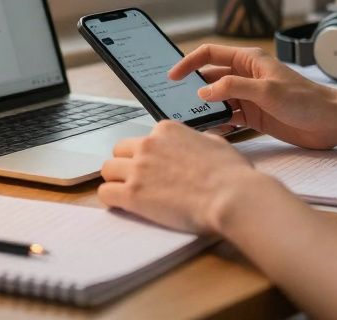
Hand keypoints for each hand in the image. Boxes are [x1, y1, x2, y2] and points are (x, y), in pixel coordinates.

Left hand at [98, 120, 277, 233]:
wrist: (231, 196)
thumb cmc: (231, 174)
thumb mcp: (217, 144)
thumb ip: (200, 140)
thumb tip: (201, 142)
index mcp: (166, 130)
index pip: (143, 139)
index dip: (148, 156)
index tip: (156, 169)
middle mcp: (148, 144)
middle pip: (119, 151)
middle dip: (126, 165)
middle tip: (139, 182)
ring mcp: (138, 168)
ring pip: (107, 170)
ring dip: (116, 181)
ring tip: (129, 195)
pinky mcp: (133, 194)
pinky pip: (105, 193)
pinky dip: (111, 200)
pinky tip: (123, 206)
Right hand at [170, 44, 336, 149]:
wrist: (331, 122)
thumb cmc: (307, 100)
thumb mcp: (267, 90)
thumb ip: (233, 88)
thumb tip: (204, 91)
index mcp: (249, 61)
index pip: (210, 54)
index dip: (189, 63)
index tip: (172, 77)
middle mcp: (246, 77)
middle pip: (211, 79)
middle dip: (194, 91)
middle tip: (178, 105)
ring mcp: (250, 97)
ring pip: (218, 100)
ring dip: (207, 109)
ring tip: (194, 121)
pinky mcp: (255, 116)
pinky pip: (229, 117)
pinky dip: (220, 123)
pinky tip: (215, 131)